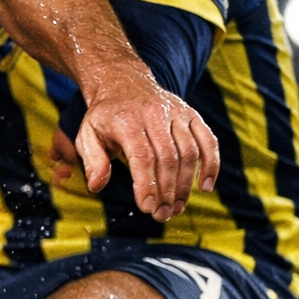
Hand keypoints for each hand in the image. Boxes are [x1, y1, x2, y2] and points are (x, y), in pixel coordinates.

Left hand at [54, 80, 219, 221]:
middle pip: (168, 158)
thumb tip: (97, 185)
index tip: (147, 207)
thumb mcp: (87, 135)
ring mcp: (177, 113)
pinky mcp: (191, 114)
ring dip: (186, 185)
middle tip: (162, 215)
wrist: (124, 82)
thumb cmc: (104, 117)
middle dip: (167, 191)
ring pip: (189, 152)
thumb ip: (92, 160)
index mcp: (127, 120)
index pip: (142, 156)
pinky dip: (211, 164)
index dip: (146, 184)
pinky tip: (205, 186)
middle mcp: (155, 114)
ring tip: (177, 208)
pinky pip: (208, 140)